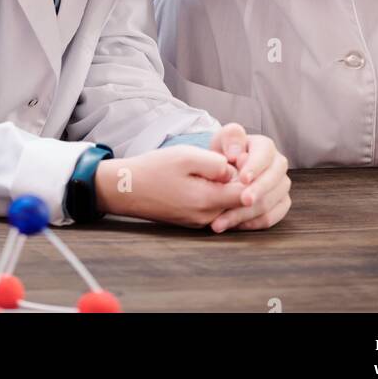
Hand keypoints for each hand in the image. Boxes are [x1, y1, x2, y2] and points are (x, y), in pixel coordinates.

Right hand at [95, 145, 248, 227]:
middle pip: (239, 202)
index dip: (250, 175)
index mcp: (207, 200)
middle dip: (242, 182)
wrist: (127, 189)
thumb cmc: (155, 169)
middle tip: (236, 159)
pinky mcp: (192, 221)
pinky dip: (218, 195)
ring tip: (220, 167)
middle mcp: (206, 217)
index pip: (246, 195)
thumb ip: (215, 164)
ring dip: (230, 189)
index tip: (244, 158)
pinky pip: (215, 209)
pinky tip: (207, 178)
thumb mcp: (186, 156)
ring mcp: (199, 222)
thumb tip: (235, 171)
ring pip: (228, 206)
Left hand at [207, 125, 291, 232]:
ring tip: (222, 220)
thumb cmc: (224, 152)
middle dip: (257, 192)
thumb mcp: (223, 138)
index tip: (243, 179)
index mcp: (265, 146)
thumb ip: (230, 138)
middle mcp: (278, 165)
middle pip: (272, 181)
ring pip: (269, 203)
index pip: (265, 155)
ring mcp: (281, 186)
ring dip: (246, 214)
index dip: (255, 167)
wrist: (226, 169)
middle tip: (242, 201)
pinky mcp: (280, 204)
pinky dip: (252, 223)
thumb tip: (236, 155)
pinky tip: (234, 225)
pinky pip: (270, 218)